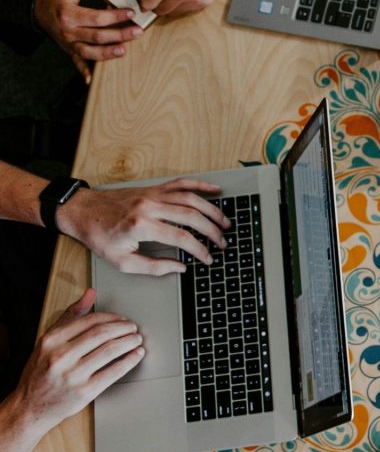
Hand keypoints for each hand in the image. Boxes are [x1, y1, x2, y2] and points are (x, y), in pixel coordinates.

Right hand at [9, 289, 143, 435]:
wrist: (30, 408)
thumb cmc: (41, 372)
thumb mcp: (49, 342)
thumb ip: (70, 317)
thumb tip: (90, 294)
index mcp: (51, 341)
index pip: (90, 321)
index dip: (112, 317)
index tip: (122, 319)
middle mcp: (60, 356)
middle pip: (102, 334)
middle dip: (124, 328)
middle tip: (133, 328)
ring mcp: (73, 375)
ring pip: (110, 350)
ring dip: (129, 342)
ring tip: (137, 339)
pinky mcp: (84, 392)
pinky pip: (113, 372)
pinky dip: (129, 361)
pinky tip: (136, 355)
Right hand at [33, 0, 141, 82]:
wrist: (34, 6)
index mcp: (68, 14)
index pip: (96, 18)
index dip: (115, 17)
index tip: (131, 13)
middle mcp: (68, 31)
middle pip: (97, 37)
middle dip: (120, 35)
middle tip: (138, 31)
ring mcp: (68, 42)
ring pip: (89, 52)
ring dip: (107, 54)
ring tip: (124, 51)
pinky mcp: (68, 49)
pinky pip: (76, 62)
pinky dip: (83, 71)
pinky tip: (92, 80)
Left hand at [59, 178, 230, 274]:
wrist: (82, 211)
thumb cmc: (99, 236)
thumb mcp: (122, 261)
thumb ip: (153, 267)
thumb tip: (179, 267)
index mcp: (141, 226)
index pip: (182, 237)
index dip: (200, 250)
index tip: (209, 258)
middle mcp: (150, 207)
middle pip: (192, 216)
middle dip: (212, 231)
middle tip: (223, 242)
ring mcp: (153, 195)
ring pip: (192, 199)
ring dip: (212, 210)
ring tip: (225, 222)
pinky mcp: (153, 189)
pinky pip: (182, 183)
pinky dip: (201, 185)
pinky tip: (215, 190)